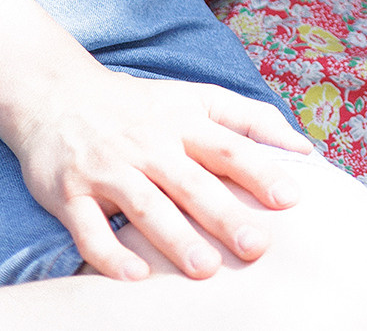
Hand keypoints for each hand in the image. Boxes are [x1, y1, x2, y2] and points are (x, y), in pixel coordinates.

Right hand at [10, 57, 312, 280]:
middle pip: (192, 182)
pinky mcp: (70, 193)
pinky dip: (109, 254)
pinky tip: (134, 275)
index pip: (229, 147)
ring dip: (175, 238)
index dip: (261, 170)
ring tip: (205, 269)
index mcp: (183, 122)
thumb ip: (249, 118)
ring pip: (146, 207)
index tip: (291, 198)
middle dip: (225, 215)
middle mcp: (150, 145)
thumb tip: (304, 148)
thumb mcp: (195, 97)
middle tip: (257, 246)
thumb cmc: (142, 105)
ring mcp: (109, 169)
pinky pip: (88, 229)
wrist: (58, 94)